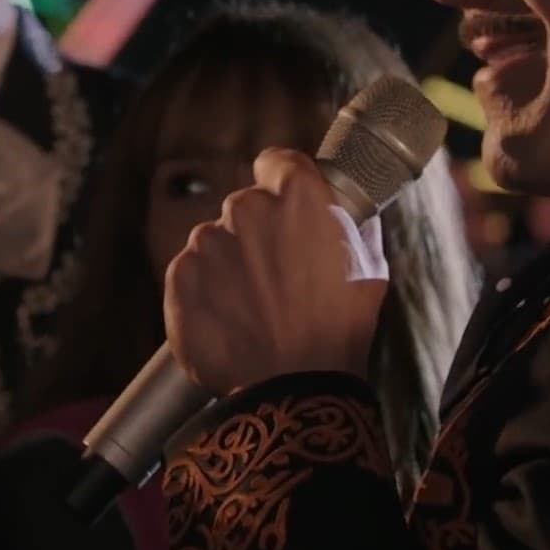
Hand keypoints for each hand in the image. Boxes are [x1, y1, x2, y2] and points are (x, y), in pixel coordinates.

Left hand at [163, 148, 388, 394]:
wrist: (295, 387)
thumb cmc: (341, 328)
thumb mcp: (369, 265)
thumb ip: (349, 223)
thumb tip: (342, 208)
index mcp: (296, 195)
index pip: (276, 163)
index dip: (281, 183)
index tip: (286, 207)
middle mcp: (246, 208)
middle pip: (245, 206)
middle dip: (258, 233)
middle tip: (277, 275)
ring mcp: (208, 242)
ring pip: (216, 240)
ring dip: (230, 264)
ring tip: (254, 306)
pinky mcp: (180, 276)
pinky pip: (191, 272)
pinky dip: (205, 292)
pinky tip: (231, 319)